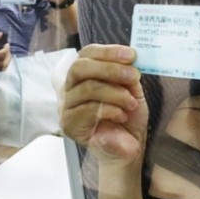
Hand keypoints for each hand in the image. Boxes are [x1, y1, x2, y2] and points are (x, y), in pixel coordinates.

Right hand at [0, 31, 10, 70]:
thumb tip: (1, 34)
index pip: (1, 55)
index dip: (7, 50)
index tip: (6, 44)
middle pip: (4, 64)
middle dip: (9, 56)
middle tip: (7, 49)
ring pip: (2, 68)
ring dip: (7, 61)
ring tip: (5, 53)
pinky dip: (3, 63)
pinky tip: (0, 57)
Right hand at [62, 44, 146, 162]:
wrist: (128, 147)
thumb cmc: (127, 116)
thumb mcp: (131, 90)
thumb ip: (127, 73)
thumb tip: (130, 58)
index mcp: (83, 75)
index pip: (86, 54)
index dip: (108, 51)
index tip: (131, 55)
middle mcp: (69, 88)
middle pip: (79, 68)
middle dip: (109, 69)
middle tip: (133, 75)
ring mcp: (66, 107)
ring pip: (87, 88)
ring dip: (115, 93)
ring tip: (132, 103)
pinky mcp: (69, 125)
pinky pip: (88, 109)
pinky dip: (110, 110)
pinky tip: (122, 116)